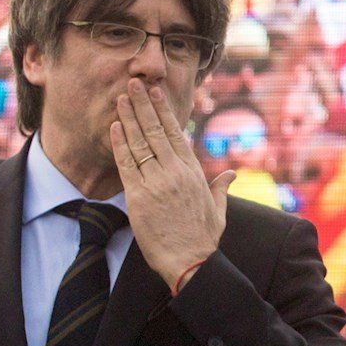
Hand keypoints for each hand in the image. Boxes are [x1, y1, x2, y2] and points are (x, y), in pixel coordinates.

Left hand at [110, 82, 232, 288]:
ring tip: (122, 97)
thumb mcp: (218, 210)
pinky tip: (114, 126)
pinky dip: (120, 143)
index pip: (176, 133)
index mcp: (194, 172)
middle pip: (156, 131)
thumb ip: (221, 188)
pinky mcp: (139, 196)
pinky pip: (127, 164)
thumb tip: (231, 175)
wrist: (190, 262)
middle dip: (145, 105)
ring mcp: (157, 182)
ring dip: (130, 117)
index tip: (157, 93)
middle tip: (135, 83)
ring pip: (140, 142)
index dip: (164, 111)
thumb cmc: (203, 239)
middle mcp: (176, 171)